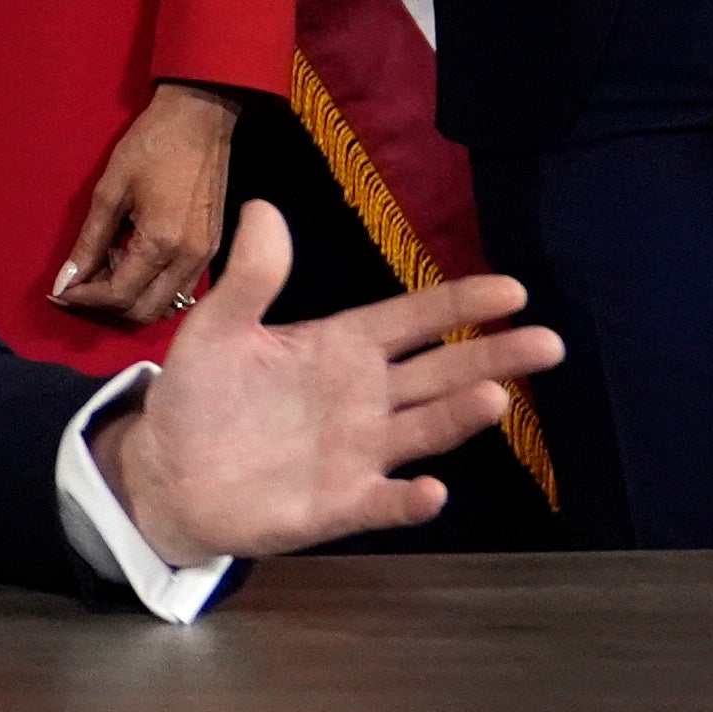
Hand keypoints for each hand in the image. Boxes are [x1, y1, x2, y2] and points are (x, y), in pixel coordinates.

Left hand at [48, 84, 236, 330]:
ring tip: (102, 269)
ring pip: (164, 305)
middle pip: (144, 311)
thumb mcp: (110, 190)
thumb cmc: (152, 145)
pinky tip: (129, 261)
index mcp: (161, 243)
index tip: (60, 292)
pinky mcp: (212, 249)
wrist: (201, 118)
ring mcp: (206, 256)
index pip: (119, 295)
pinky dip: (151, 287)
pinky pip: (179, 287)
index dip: (84, 299)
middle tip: (77, 287)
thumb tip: (66, 279)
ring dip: (129, 299)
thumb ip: (89, 241)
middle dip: (105, 307)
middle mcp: (189, 259)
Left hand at [90, 203, 564, 563]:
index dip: (458, 305)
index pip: (411, 320)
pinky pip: (383, 502)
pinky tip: (430, 491)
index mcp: (340, 348)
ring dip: (458, 417)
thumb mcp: (218, 328)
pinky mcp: (340, 504)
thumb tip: (262, 207)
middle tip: (548, 343)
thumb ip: (249, 276)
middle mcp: (363, 398)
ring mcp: (358, 453)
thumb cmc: (201, 395)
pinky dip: (408, 499)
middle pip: (439, 373)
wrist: (164, 471)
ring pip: (423, 430)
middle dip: (493, 356)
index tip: (511, 288)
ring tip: (495, 398)